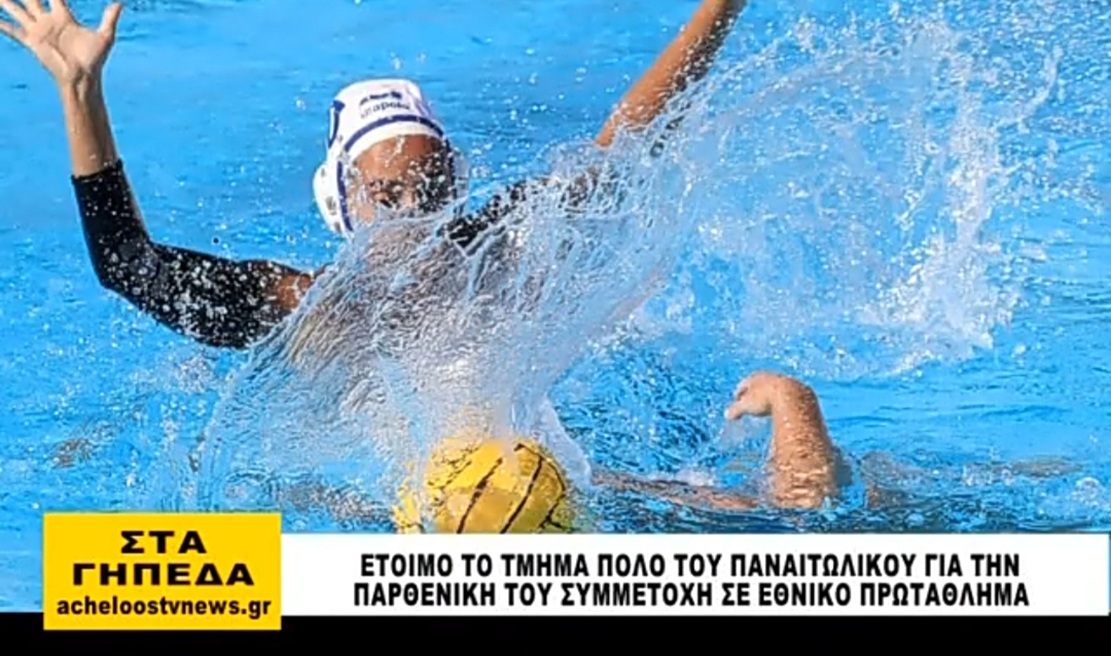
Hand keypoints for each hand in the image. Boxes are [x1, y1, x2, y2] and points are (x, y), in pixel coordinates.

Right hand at [0, 0, 122, 84]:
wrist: (83, 77)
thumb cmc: (94, 59)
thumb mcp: (105, 36)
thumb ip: (109, 18)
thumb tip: (120, 2)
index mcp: (64, 17)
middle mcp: (48, 21)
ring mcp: (39, 31)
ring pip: (18, 10)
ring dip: (7, 3)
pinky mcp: (32, 42)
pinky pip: (13, 31)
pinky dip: (2, 25)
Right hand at [724, 370, 799, 420]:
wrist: (793, 396)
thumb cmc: (766, 400)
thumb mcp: (747, 406)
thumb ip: (736, 410)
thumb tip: (727, 415)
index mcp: (756, 377)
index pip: (744, 385)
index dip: (740, 393)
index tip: (738, 400)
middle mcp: (769, 376)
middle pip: (759, 385)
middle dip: (754, 393)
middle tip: (751, 402)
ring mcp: (783, 381)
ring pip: (773, 389)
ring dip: (769, 396)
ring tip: (767, 407)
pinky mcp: (796, 389)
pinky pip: (786, 395)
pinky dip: (781, 401)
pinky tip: (782, 409)